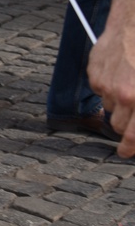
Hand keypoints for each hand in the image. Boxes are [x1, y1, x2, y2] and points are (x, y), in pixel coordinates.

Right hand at [89, 23, 134, 156]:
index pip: (134, 134)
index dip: (130, 147)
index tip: (126, 153)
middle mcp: (124, 95)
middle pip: (117, 125)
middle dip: (124, 124)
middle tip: (131, 115)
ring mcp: (106, 85)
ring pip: (108, 108)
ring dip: (117, 104)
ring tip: (128, 85)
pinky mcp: (94, 74)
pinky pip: (99, 90)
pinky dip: (108, 86)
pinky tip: (119, 72)